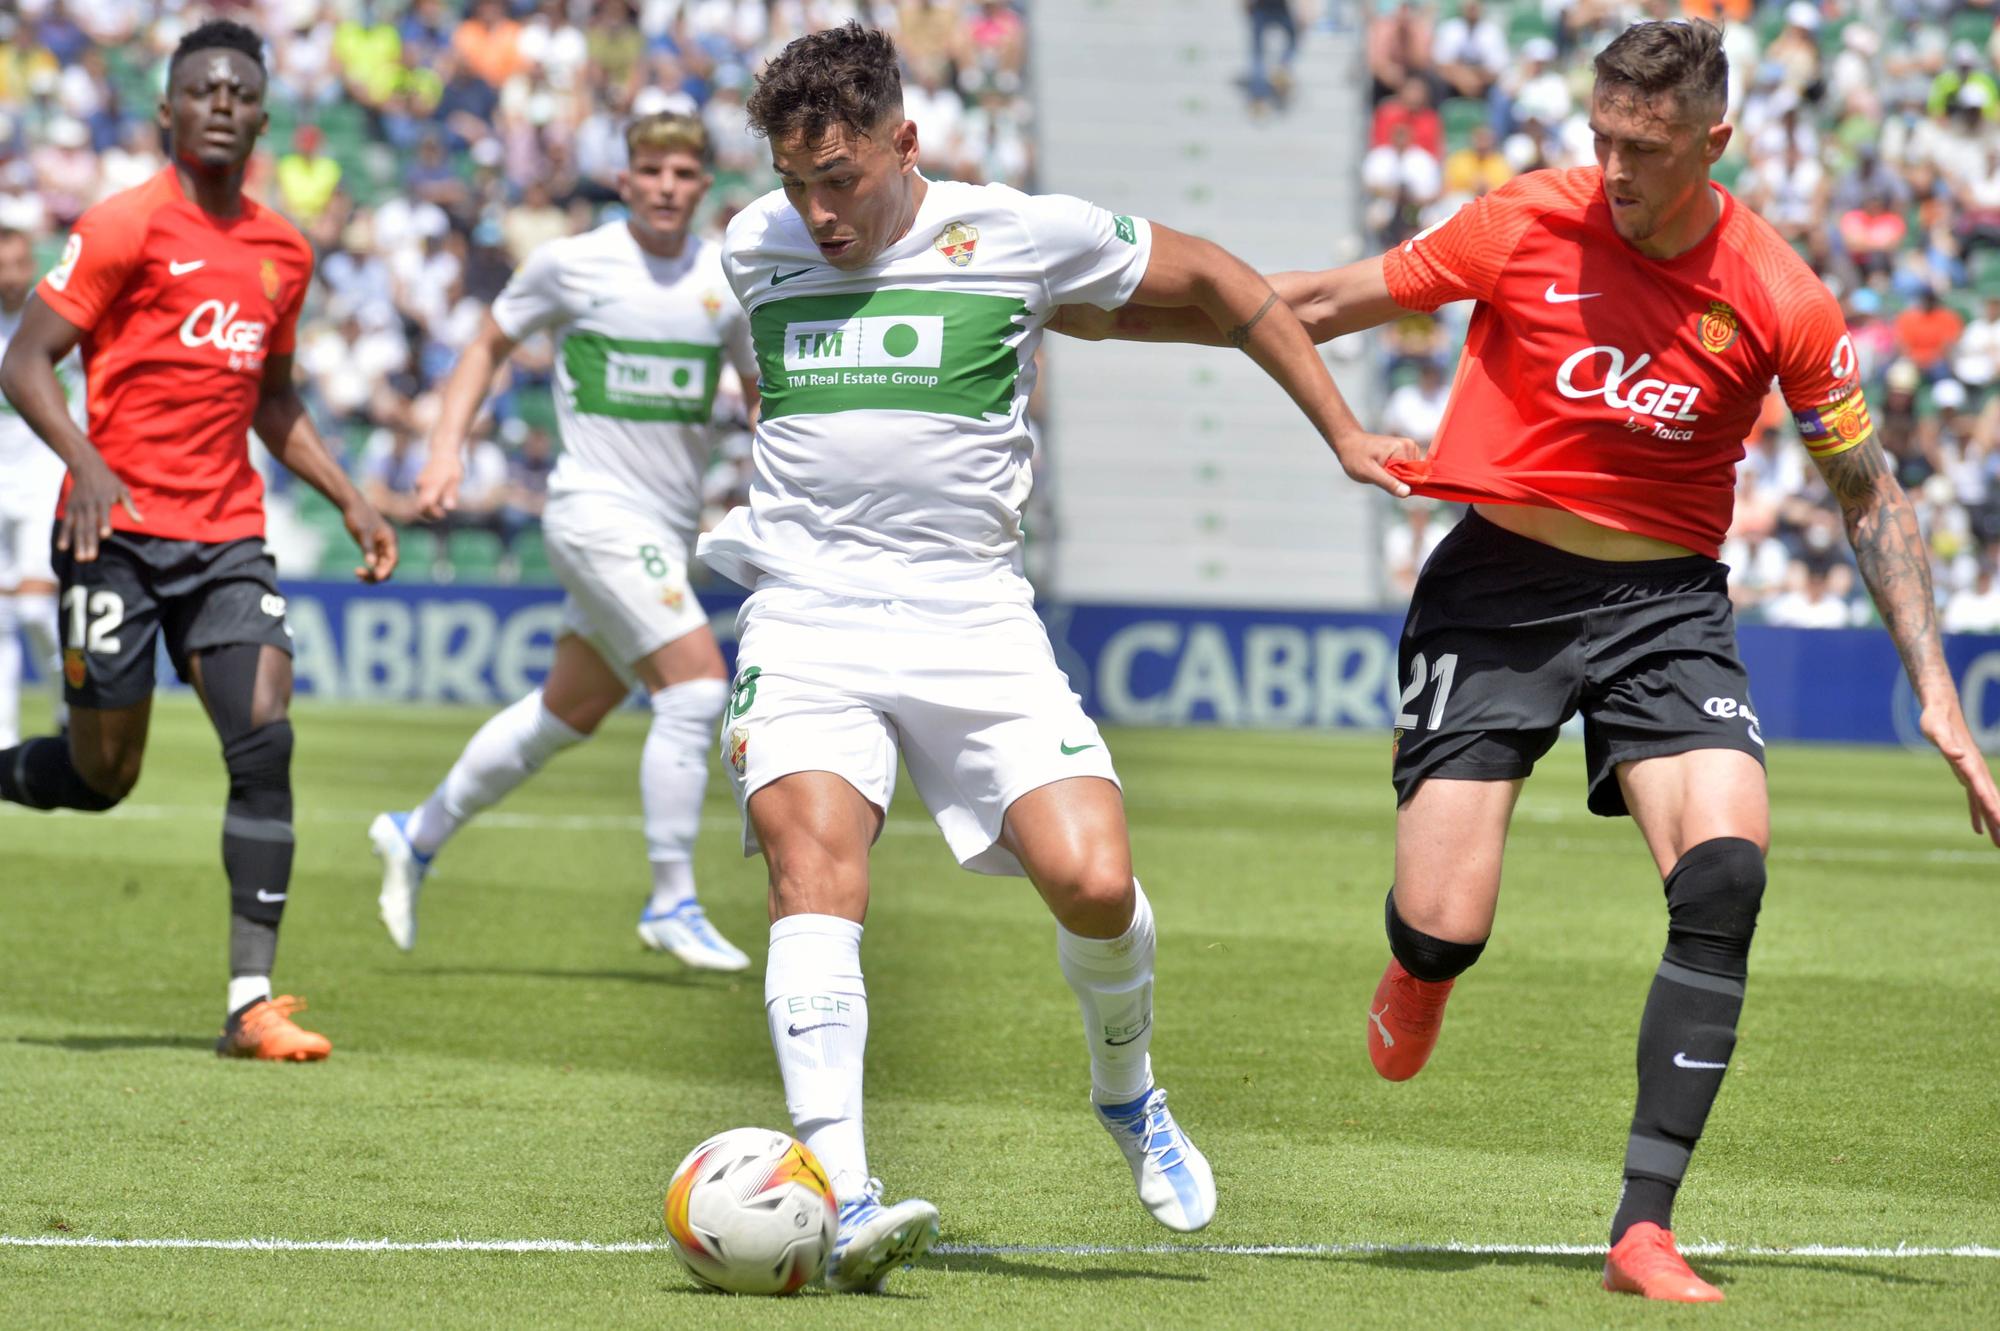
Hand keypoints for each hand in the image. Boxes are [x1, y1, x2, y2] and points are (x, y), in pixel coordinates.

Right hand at [57, 454, 139, 561]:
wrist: (86, 467)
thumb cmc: (109, 482)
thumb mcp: (122, 490)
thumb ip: (130, 507)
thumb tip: (141, 521)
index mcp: (103, 501)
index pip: (103, 514)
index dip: (104, 524)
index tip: (104, 535)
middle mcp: (89, 505)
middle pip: (89, 526)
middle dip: (89, 543)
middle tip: (90, 558)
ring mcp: (78, 508)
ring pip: (78, 528)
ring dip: (78, 544)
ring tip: (81, 559)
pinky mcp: (70, 509)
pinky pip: (67, 524)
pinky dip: (64, 535)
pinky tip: (63, 548)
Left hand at [345, 499, 398, 582]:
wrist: (352, 505)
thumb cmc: (359, 516)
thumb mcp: (363, 533)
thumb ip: (368, 548)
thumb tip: (371, 564)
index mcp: (390, 540)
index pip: (393, 560)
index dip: (386, 570)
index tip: (375, 576)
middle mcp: (388, 545)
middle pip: (388, 566)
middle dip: (376, 574)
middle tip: (360, 576)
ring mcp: (381, 547)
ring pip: (381, 567)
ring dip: (371, 574)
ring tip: (358, 575)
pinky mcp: (373, 548)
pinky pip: (374, 563)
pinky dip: (368, 570)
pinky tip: (357, 573)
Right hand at [414, 450, 463, 521]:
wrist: (443, 452)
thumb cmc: (452, 466)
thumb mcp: (456, 479)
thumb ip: (451, 494)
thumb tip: (450, 508)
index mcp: (431, 485)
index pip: (425, 505)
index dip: (432, 514)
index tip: (443, 515)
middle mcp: (421, 485)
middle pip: (420, 506)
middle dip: (430, 514)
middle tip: (442, 515)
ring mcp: (418, 484)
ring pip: (422, 502)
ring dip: (431, 508)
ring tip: (444, 503)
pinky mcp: (418, 484)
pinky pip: (422, 496)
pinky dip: (430, 501)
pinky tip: (440, 497)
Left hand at [1330, 429, 1419, 497]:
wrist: (1349, 443)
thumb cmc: (1355, 456)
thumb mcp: (1369, 473)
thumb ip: (1388, 483)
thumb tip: (1407, 492)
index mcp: (1404, 448)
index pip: (1415, 476)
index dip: (1401, 485)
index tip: (1384, 482)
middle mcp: (1410, 445)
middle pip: (1413, 475)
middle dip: (1397, 481)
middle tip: (1379, 475)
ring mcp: (1409, 448)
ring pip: (1409, 474)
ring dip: (1396, 478)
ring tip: (1379, 470)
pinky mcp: (1405, 452)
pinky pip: (1406, 470)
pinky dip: (1395, 474)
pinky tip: (1383, 468)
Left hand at [1918, 698, 1999, 845]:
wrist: (1941, 708)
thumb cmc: (1935, 720)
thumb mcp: (1936, 731)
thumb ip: (1948, 744)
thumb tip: (1959, 756)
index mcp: (1970, 765)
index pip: (1983, 791)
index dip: (1992, 808)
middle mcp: (1975, 771)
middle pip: (1990, 801)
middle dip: (1998, 822)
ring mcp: (1971, 773)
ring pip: (1984, 803)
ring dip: (1992, 823)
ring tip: (1998, 844)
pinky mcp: (1964, 774)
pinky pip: (1973, 799)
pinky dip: (1976, 814)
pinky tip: (1978, 829)